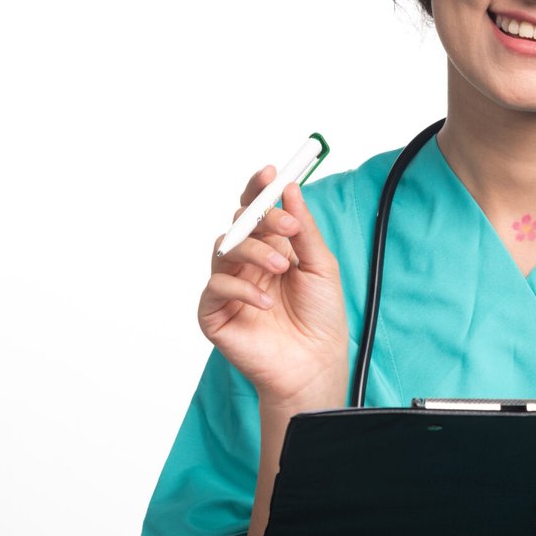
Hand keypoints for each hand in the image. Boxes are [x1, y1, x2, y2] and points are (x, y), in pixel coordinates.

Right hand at [198, 168, 348, 410]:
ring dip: (254, 251)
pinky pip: (216, 286)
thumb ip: (304, 230)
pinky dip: (241, 288)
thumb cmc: (320, 318)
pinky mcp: (214, 312)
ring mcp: (229, 286)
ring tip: (282, 267)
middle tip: (288, 227)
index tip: (270, 172)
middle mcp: (246, 263)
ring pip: (225, 248)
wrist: (315, 363)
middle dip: (261, 219)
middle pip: (238, 224)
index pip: (256, 211)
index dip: (258, 189)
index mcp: (270, 248)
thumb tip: (289, 189)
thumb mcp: (320, 266)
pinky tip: (266, 302)